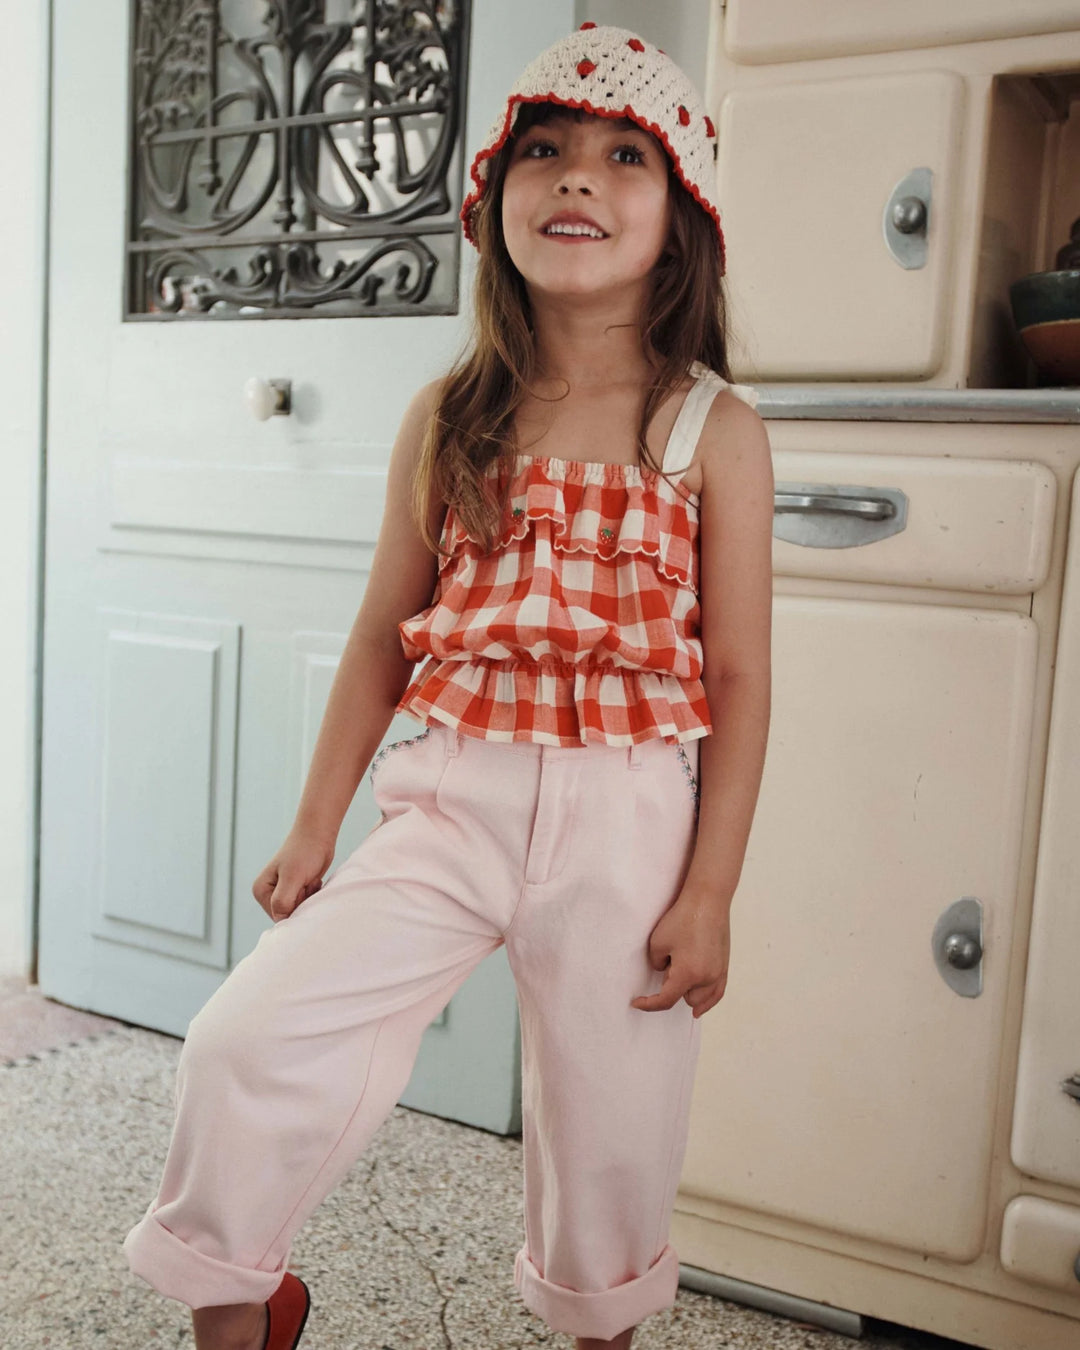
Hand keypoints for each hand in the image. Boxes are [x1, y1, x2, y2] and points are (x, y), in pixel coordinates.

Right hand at [252, 826, 336, 921]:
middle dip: (302, 901)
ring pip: (299, 909)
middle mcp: (268, 893)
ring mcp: (282, 891)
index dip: (295, 907)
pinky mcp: (295, 888)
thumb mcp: (293, 878)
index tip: (301, 888)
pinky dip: (313, 893)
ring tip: (309, 879)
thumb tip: (280, 921)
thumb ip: (283, 901)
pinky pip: (306, 902)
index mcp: (261, 891)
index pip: (279, 917)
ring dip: (309, 897)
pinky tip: (313, 879)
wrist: (318, 834)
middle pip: (289, 914)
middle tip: (306, 882)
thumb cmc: (305, 852)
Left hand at [630, 885, 730, 1018]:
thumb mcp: (658, 942)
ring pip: (701, 999)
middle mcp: (706, 978)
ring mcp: (718, 973)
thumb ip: (657, 964)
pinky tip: (699, 1007)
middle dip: (673, 988)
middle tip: (668, 965)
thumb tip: (665, 972)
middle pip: (685, 998)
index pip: (666, 1000)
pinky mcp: (724, 965)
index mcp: (688, 974)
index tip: (637, 1002)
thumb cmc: (682, 918)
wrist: (707, 901)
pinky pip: (717, 993)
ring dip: (688, 994)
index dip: (649, 1004)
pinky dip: (708, 1001)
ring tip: (680, 975)